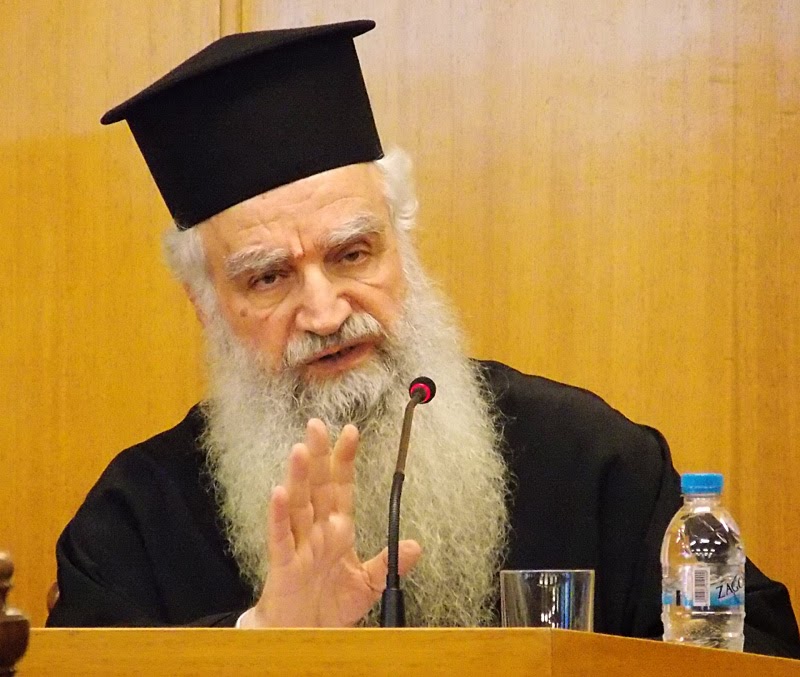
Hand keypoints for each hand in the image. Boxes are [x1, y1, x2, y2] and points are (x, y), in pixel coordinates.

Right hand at [240, 418, 421, 626]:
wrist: (306, 635)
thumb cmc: (331, 605)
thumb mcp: (368, 583)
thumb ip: (389, 563)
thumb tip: (415, 544)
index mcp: (338, 528)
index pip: (341, 485)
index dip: (345, 459)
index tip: (351, 432)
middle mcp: (318, 529)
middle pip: (317, 486)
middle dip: (319, 455)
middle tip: (317, 425)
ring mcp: (300, 544)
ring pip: (298, 504)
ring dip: (299, 477)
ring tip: (301, 450)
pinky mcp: (285, 563)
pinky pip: (281, 536)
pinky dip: (279, 515)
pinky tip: (278, 492)